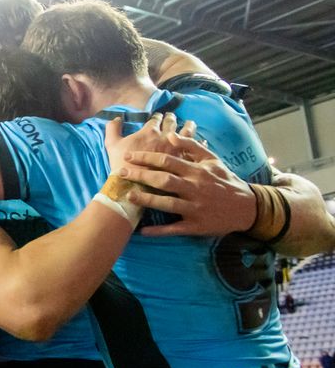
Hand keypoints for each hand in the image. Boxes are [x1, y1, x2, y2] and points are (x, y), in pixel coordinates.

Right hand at [102, 112, 194, 168]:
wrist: (133, 186)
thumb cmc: (121, 164)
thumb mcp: (112, 144)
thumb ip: (113, 128)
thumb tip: (117, 117)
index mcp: (150, 132)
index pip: (156, 119)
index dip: (157, 117)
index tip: (158, 116)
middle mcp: (166, 138)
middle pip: (172, 124)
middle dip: (172, 119)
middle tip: (172, 116)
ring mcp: (177, 149)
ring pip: (187, 134)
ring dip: (189, 127)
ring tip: (191, 123)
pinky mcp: (184, 162)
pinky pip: (196, 150)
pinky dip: (200, 144)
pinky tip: (202, 142)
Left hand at [117, 136, 257, 236]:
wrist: (247, 207)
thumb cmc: (225, 180)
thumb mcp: (213, 160)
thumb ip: (192, 147)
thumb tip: (171, 135)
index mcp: (197, 171)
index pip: (168, 161)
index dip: (147, 157)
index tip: (128, 156)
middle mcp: (195, 189)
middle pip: (164, 180)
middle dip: (141, 176)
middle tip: (120, 173)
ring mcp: (195, 208)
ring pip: (167, 204)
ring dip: (146, 201)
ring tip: (128, 196)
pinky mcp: (196, 226)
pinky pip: (174, 229)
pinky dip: (158, 231)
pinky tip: (142, 230)